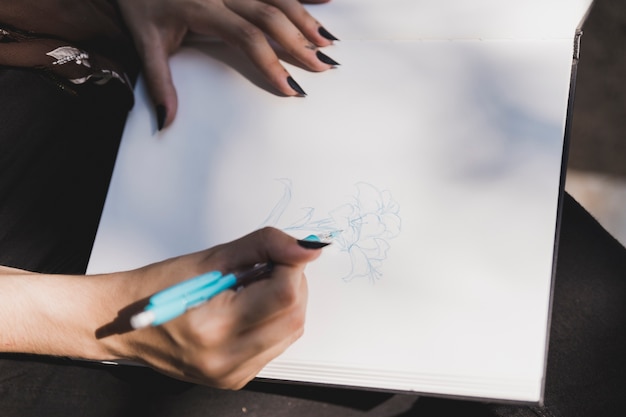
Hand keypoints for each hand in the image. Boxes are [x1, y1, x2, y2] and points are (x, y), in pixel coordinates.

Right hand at [103, 227, 322, 388]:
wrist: (126, 324)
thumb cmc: (159, 288)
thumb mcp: (212, 257)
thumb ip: (264, 246)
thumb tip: (306, 248)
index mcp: (215, 326)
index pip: (284, 295)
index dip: (293, 266)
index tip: (286, 252)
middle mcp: (225, 358)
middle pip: (294, 316)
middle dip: (292, 283)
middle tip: (269, 267)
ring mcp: (231, 374)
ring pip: (290, 332)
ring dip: (285, 303)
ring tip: (254, 288)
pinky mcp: (234, 379)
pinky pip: (275, 347)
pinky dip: (274, 322)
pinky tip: (250, 309)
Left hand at [117, 0, 336, 129]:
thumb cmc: (140, 6)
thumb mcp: (145, 45)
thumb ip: (159, 83)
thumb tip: (166, 121)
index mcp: (203, 9)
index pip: (247, 38)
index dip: (271, 62)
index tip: (290, 86)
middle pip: (270, 16)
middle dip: (299, 43)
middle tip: (322, 67)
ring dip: (306, 18)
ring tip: (327, 41)